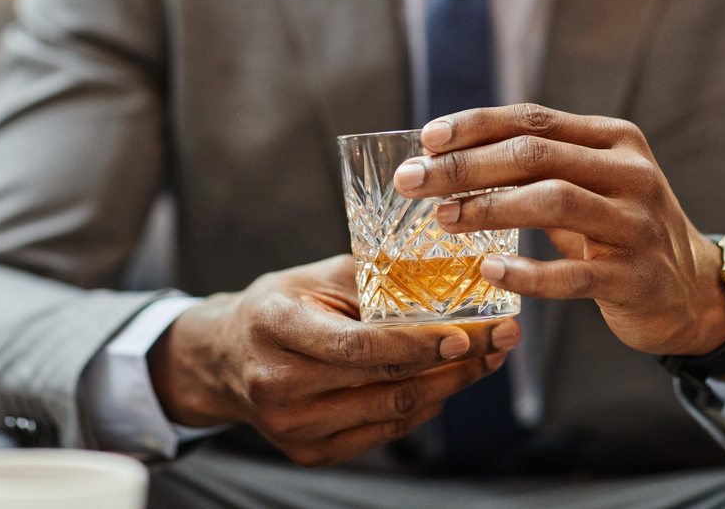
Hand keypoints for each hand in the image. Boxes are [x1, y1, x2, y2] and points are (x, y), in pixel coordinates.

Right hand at [147, 255, 519, 466]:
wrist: (224, 357)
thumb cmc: (277, 308)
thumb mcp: (314, 277)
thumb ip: (373, 278)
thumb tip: (445, 273)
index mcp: (277, 327)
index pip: (360, 346)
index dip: (419, 345)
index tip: (469, 334)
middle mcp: (279, 385)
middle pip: (385, 383)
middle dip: (454, 364)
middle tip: (500, 341)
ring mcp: (293, 427)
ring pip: (392, 413)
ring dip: (448, 387)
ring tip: (483, 360)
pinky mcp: (310, 452)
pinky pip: (383, 433)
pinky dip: (421, 407)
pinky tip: (444, 382)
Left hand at [393, 104, 724, 362]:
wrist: (692, 291)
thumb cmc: (619, 230)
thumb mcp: (588, 185)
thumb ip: (536, 166)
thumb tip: (446, 156)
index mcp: (614, 140)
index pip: (533, 119)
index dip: (475, 125)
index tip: (426, 138)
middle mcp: (630, 173)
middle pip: (534, 154)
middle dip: (465, 165)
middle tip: (412, 180)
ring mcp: (637, 224)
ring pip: (553, 201)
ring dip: (489, 208)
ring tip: (443, 219)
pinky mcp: (636, 277)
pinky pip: (574, 274)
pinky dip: (528, 273)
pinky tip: (490, 270)